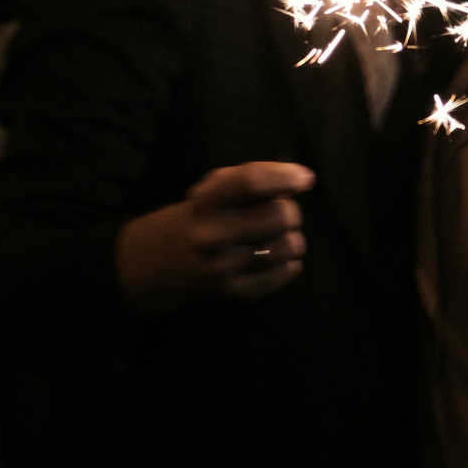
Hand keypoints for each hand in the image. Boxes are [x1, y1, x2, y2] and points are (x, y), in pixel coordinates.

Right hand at [115, 160, 315, 306]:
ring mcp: (223, 268)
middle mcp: (212, 236)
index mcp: (205, 203)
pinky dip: (290, 262)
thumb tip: (299, 179)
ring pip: (288, 246)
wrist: (163, 260)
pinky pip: (284, 273)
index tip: (304, 178)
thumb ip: (250, 179)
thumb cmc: (201, 214)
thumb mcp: (213, 188)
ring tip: (278, 235)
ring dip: (292, 237)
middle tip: (280, 211)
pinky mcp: (236, 291)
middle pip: (280, 216)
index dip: (284, 176)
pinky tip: (278, 256)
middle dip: (290, 210)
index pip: (250, 182)